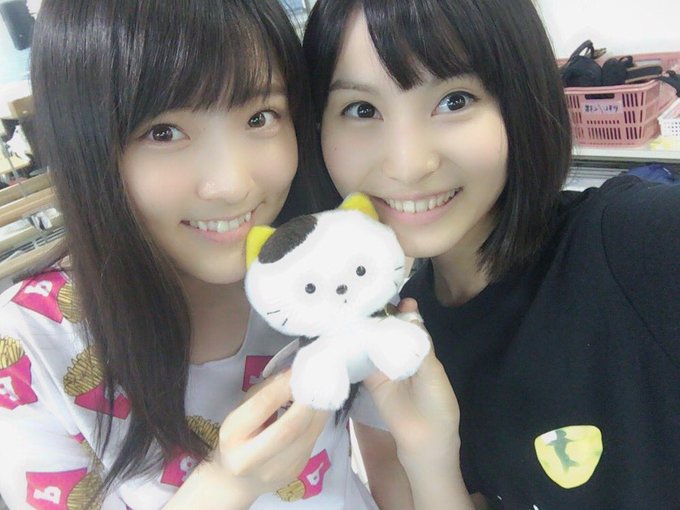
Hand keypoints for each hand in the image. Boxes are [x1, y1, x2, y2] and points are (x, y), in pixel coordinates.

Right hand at [206, 371, 329, 505]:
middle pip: (289, 428)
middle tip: (321, 378)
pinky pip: (312, 441)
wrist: (236, 483)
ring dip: (321, 409)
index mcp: (232, 437)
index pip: (261, 407)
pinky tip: (323, 405)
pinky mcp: (296, 472)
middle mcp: (252, 459)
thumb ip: (261, 394)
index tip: (299, 369)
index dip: (284, 386)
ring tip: (328, 388)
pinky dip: (320, 420)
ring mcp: (278, 470)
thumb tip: (291, 374)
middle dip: (308, 400)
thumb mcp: (238, 414)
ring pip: (307, 436)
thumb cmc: (237, 440)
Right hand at [363, 298, 460, 467]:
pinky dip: (352, 347)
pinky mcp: (369, 378)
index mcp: (419, 350)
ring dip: (364, 328)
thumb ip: (419, 343)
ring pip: (371, 341)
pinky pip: (359, 359)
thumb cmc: (438, 404)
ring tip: (352, 309)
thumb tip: (410, 310)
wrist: (425, 440)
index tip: (394, 295)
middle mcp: (399, 354)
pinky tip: (345, 332)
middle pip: (386, 330)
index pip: (407, 324)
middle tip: (365, 297)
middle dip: (379, 316)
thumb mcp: (432, 369)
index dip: (401, 310)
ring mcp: (382, 365)